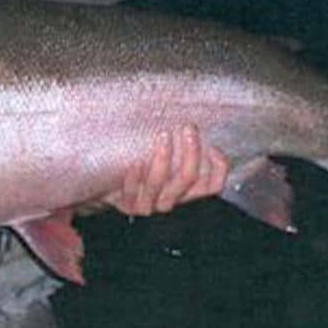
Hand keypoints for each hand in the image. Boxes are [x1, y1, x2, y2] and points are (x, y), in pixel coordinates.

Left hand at [104, 124, 228, 216]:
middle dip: (191, 153)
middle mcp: (170, 199)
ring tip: (163, 136)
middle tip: (188, 128)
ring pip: (160, 185)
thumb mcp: (166, 157)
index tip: (214, 147)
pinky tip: (136, 162)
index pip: (212, 187)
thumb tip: (195, 121)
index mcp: (184, 191)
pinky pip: (133, 192)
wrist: (108, 186)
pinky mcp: (128, 206)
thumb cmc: (141, 163)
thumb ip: (180, 145)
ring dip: (163, 160)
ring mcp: (149, 205)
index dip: (218, 170)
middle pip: (187, 179)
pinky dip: (135, 177)